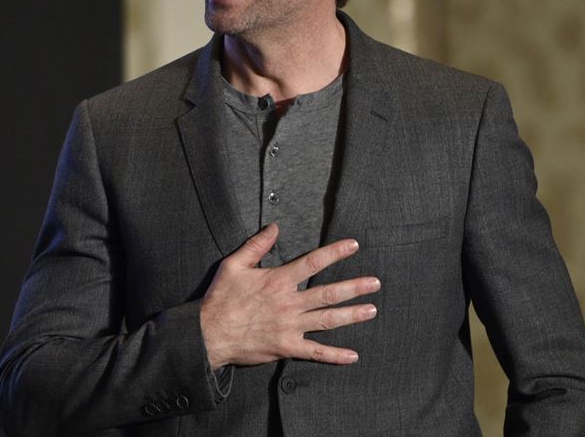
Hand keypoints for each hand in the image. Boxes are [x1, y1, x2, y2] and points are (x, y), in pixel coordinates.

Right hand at [200, 223, 379, 369]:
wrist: (209, 333)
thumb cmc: (221, 298)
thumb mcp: (234, 265)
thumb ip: (256, 245)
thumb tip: (274, 227)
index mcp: (278, 280)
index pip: (313, 262)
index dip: (335, 253)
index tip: (354, 245)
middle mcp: (289, 303)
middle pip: (329, 293)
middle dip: (354, 287)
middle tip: (375, 283)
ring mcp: (290, 327)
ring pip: (328, 320)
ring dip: (352, 315)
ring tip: (372, 310)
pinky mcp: (286, 347)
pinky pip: (315, 352)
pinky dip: (335, 355)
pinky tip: (352, 356)